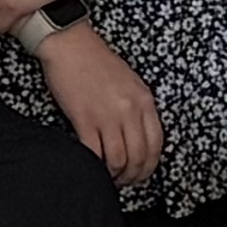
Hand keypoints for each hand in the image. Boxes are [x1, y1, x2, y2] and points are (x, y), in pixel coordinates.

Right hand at [33, 17, 163, 187]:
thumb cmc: (95, 60)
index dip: (149, 166)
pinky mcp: (84, 118)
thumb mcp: (129, 82)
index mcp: (144, 100)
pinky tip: (92, 167)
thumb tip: (137, 138)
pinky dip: (95, 166)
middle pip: (139, 157)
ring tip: (108, 177)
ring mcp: (107, 115)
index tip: (141, 173)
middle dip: (133, 176)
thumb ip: (137, 108)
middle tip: (124, 182)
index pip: (156, 144)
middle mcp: (129, 109)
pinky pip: (94, 153)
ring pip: (118, 160)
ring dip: (114, 175)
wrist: (69, 43)